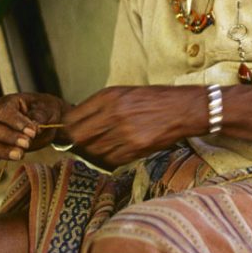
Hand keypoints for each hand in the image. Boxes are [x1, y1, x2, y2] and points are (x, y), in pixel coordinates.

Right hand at [0, 92, 68, 181]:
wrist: (49, 120)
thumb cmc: (46, 111)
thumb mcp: (47, 110)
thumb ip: (40, 116)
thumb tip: (34, 127)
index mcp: (7, 103)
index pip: (3, 112)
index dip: (16, 122)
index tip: (33, 132)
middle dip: (9, 138)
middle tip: (28, 143)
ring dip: (2, 152)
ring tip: (20, 155)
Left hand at [63, 85, 206, 165]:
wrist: (184, 109)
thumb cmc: (155, 100)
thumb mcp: (125, 92)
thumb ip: (101, 105)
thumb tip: (78, 121)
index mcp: (109, 97)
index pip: (72, 118)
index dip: (67, 127)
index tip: (69, 131)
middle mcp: (114, 113)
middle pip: (79, 137)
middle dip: (78, 141)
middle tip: (84, 142)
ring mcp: (125, 132)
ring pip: (94, 151)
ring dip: (95, 151)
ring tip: (105, 145)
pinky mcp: (136, 147)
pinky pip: (111, 159)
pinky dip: (111, 158)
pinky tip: (119, 150)